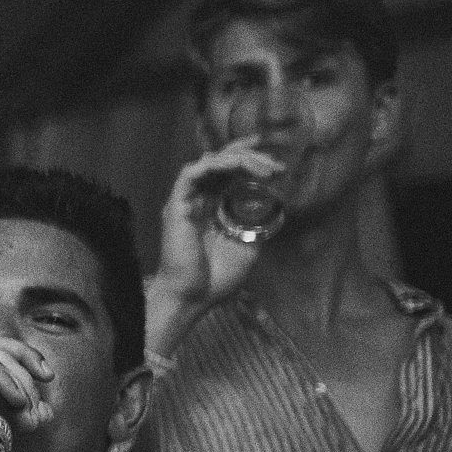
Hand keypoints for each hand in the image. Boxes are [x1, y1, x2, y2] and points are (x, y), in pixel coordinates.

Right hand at [0, 329, 53, 451]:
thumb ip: (2, 410)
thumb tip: (43, 414)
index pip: (2, 347)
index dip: (29, 359)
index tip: (48, 382)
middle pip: (5, 350)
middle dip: (29, 379)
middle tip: (40, 409)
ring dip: (19, 387)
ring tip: (29, 413)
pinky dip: (3, 383)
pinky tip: (15, 401)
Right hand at [151, 141, 284, 328]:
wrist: (193, 296)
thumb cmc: (216, 278)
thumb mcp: (247, 246)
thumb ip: (255, 225)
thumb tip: (274, 208)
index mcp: (211, 209)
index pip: (226, 174)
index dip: (246, 159)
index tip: (273, 157)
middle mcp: (197, 200)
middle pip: (219, 162)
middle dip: (248, 155)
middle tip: (275, 162)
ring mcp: (185, 201)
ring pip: (208, 163)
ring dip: (238, 159)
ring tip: (265, 168)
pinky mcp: (176, 204)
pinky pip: (192, 173)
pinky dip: (215, 165)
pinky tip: (238, 167)